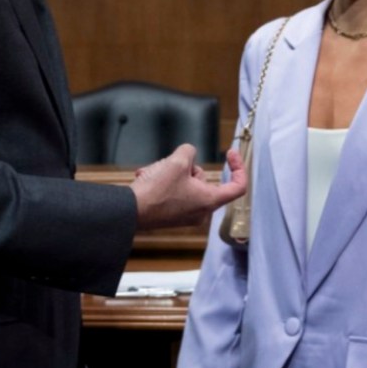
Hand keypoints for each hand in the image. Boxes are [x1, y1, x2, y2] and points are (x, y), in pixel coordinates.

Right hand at [131, 144, 245, 229]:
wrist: (128, 211)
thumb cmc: (156, 191)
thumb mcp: (177, 162)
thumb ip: (189, 152)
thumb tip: (188, 154)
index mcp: (209, 201)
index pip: (238, 187)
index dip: (238, 167)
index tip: (230, 153)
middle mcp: (200, 211)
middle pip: (201, 178)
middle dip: (185, 166)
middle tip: (169, 165)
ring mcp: (185, 215)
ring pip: (184, 182)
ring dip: (169, 172)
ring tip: (152, 173)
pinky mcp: (170, 215)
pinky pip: (172, 191)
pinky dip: (160, 181)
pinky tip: (145, 179)